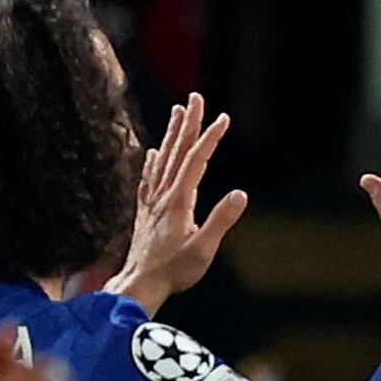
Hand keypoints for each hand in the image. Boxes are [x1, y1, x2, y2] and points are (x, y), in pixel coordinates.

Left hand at [108, 93, 246, 314]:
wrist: (140, 281)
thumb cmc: (175, 269)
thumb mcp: (204, 249)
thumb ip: (221, 220)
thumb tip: (240, 194)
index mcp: (179, 200)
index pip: (197, 160)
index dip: (211, 137)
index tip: (223, 118)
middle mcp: (163, 194)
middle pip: (177, 151)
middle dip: (188, 123)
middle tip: (195, 98)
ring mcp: (152, 200)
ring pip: (163, 158)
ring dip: (172, 134)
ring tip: (177, 112)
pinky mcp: (146, 210)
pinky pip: (150, 176)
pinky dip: (154, 160)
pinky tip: (154, 152)